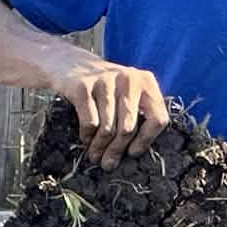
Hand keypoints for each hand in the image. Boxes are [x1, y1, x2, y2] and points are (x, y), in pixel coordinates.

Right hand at [50, 56, 170, 167]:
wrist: (68, 62)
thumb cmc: (104, 85)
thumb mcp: (126, 91)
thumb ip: (137, 111)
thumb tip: (137, 150)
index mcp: (146, 82)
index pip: (157, 118)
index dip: (146, 140)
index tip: (133, 153)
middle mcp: (129, 79)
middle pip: (129, 127)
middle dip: (117, 150)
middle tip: (108, 164)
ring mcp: (105, 81)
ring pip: (108, 127)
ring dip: (100, 147)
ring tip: (95, 156)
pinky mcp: (82, 86)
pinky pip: (90, 122)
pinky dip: (87, 136)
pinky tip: (85, 140)